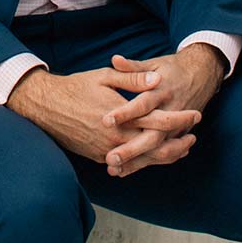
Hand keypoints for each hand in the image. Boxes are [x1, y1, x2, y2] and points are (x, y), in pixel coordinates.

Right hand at [7, 64, 198, 177]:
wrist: (45, 106)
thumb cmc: (75, 88)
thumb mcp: (105, 77)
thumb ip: (133, 79)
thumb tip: (158, 79)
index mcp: (122, 116)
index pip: (160, 121)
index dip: (181, 119)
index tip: (196, 115)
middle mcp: (118, 138)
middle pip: (158, 147)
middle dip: (179, 142)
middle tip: (193, 136)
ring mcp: (108, 150)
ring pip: (145, 160)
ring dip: (166, 155)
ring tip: (180, 148)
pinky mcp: (100, 157)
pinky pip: (128, 164)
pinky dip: (145, 161)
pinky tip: (154, 156)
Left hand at [102, 44, 226, 173]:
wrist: (203, 74)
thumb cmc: (171, 69)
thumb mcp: (153, 64)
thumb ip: (134, 67)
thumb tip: (115, 59)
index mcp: (162, 91)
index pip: (143, 104)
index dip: (126, 112)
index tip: (106, 120)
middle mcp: (170, 111)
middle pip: (152, 134)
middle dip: (132, 148)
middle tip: (110, 158)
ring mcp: (176, 126)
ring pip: (158, 149)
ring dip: (137, 161)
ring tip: (114, 170)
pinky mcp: (178, 135)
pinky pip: (162, 153)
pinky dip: (146, 163)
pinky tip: (126, 171)